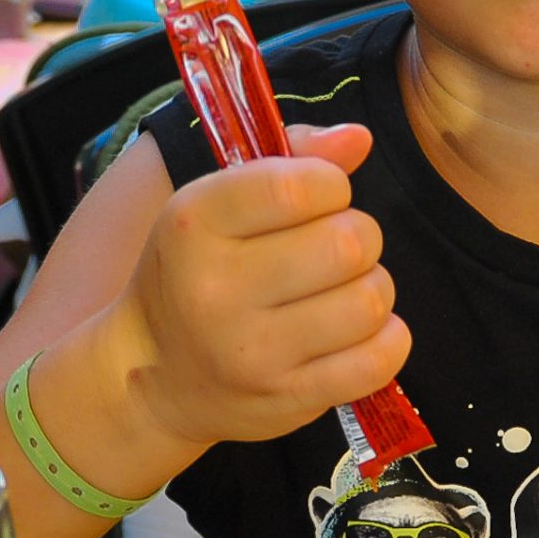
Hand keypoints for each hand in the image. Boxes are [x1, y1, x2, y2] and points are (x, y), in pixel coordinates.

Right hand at [114, 124, 410, 449]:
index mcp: (196, 224)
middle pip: (348, 244)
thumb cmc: (196, 272)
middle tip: (336, 249)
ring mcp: (253, 353)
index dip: (331, 185)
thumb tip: (359, 139)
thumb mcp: (217, 203)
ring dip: (374, 288)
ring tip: (346, 290)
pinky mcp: (287, 398)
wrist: (151, 375)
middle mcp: (217, 290)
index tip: (320, 197)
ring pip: (370, 301)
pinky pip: (379, 360)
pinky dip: (388, 338)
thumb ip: (291, 157)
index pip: (301, 186)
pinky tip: (361, 330)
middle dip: (359, 237)